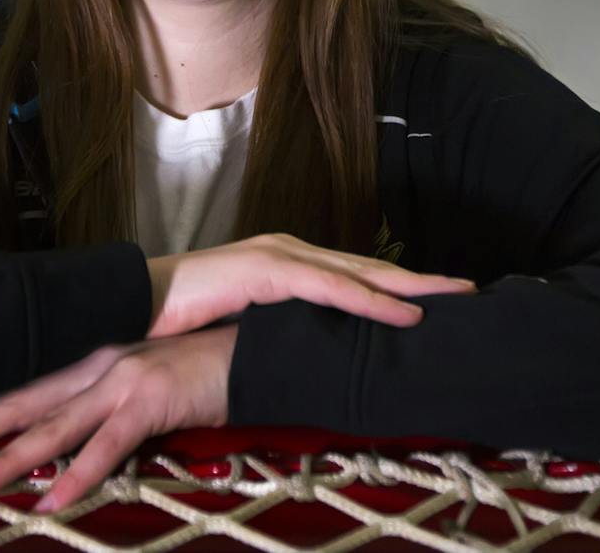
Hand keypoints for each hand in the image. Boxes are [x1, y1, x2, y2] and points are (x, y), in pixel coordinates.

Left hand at [0, 324, 237, 513]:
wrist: (251, 347)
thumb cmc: (200, 372)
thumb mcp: (142, 390)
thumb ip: (104, 412)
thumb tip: (70, 445)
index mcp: (90, 362)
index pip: (19, 389)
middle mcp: (96, 367)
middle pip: (18, 405)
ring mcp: (122, 382)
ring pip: (51, 428)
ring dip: (4, 460)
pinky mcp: (151, 401)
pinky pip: (108, 446)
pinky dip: (80, 474)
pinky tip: (54, 499)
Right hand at [146, 232, 476, 338]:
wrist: (134, 301)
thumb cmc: (181, 316)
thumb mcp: (240, 321)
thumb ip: (275, 325)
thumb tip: (306, 348)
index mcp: (284, 261)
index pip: (352, 274)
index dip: (396, 286)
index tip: (437, 298)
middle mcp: (288, 250)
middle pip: (368, 267)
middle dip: (419, 281)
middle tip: (466, 290)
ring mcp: (279, 256)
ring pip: (358, 273)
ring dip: (409, 288)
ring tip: (451, 298)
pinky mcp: (267, 271)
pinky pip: (330, 288)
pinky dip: (371, 301)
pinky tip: (402, 314)